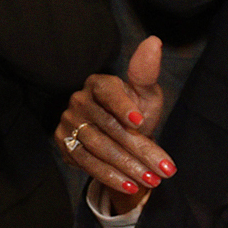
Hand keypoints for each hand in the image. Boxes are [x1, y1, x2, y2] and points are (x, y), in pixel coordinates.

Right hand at [59, 35, 171, 208]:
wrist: (118, 137)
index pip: (107, 92)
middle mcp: (77, 100)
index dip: (122, 106)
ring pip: (97, 147)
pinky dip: (108, 175)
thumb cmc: (136, 112)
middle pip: (108, 127)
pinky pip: (84, 162)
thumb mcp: (145, 94)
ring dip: (126, 167)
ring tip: (151, 180)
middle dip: (138, 150)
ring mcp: (67, 123)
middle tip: (164, 170)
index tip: (140, 122)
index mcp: (98, 84)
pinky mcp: (63, 144)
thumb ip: (146, 72)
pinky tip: (130, 185)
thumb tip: (154, 42)